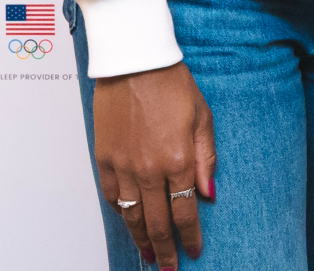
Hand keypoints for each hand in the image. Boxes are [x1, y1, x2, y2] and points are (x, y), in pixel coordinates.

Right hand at [94, 62, 215, 265]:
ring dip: (140, 239)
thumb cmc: (173, 85)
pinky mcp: (104, 158)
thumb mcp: (202, 118)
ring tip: (148, 256)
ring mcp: (124, 165)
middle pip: (157, 222)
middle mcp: (149, 168)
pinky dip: (121, 213)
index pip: (185, 211)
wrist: (135, 63)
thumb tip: (209, 194)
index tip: (193, 251)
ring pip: (132, 216)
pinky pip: (113, 196)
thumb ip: (206, 159)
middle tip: (169, 267)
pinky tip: (129, 221)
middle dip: (165, 248)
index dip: (190, 236)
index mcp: (178, 159)